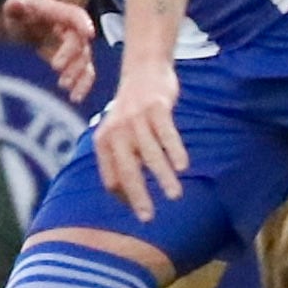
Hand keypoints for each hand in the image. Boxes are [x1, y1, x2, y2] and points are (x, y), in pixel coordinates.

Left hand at [2, 0, 98, 102]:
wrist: (29, 27)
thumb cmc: (22, 16)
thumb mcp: (15, 9)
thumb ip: (16, 6)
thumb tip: (18, 4)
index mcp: (60, 13)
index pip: (75, 16)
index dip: (83, 23)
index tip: (88, 34)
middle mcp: (73, 30)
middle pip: (79, 43)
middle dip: (72, 55)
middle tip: (57, 68)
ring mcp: (76, 48)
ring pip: (85, 61)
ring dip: (77, 74)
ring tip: (63, 86)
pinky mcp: (75, 64)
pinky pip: (85, 74)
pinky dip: (83, 86)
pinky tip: (75, 98)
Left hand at [93, 54, 188, 221]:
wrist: (144, 70)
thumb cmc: (133, 111)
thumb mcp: (118, 133)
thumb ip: (121, 160)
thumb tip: (126, 197)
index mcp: (104, 141)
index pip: (111, 178)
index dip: (124, 197)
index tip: (140, 211)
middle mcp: (116, 131)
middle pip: (127, 170)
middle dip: (139, 196)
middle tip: (148, 218)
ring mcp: (136, 118)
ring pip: (150, 155)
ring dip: (163, 177)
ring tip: (175, 196)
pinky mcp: (155, 107)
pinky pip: (167, 134)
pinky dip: (175, 150)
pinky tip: (183, 166)